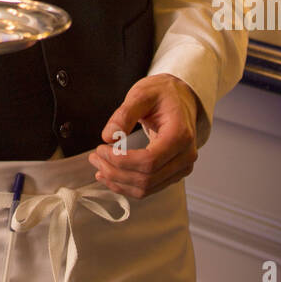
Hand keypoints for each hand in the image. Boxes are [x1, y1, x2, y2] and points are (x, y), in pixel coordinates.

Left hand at [88, 74, 199, 198]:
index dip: (121, 160)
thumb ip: (124, 114)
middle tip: (95, 158)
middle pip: (147, 178)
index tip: (101, 150)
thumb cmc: (164, 94)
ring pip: (147, 188)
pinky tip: (111, 175)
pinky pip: (150, 187)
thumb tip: (108, 136)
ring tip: (99, 167)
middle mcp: (185, 155)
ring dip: (119, 182)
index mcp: (180, 134)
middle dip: (115, 172)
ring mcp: (182, 167)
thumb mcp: (142, 94)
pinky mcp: (174, 173)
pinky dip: (128, 185)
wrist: (181, 98)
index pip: (149, 160)